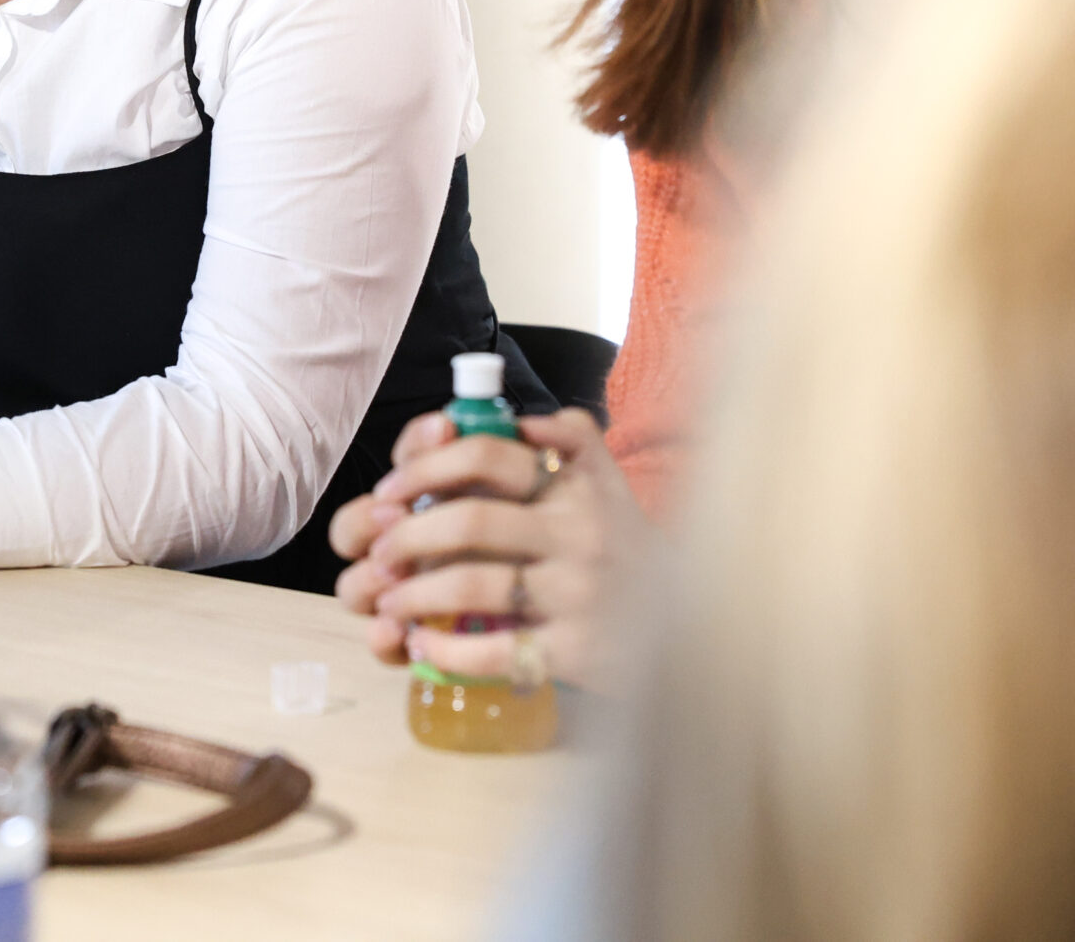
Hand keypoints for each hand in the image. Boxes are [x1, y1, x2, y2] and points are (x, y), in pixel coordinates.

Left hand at [329, 407, 643, 692]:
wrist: (698, 622)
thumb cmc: (624, 546)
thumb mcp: (602, 480)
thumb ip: (560, 439)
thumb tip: (494, 422)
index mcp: (578, 482)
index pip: (486, 454)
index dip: (423, 468)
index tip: (387, 491)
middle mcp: (582, 532)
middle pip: (468, 521)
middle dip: (404, 536)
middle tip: (376, 551)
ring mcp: (581, 593)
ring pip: (471, 586)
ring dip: (411, 595)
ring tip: (387, 602)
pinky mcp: (579, 651)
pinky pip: (494, 651)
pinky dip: (445, 650)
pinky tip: (422, 645)